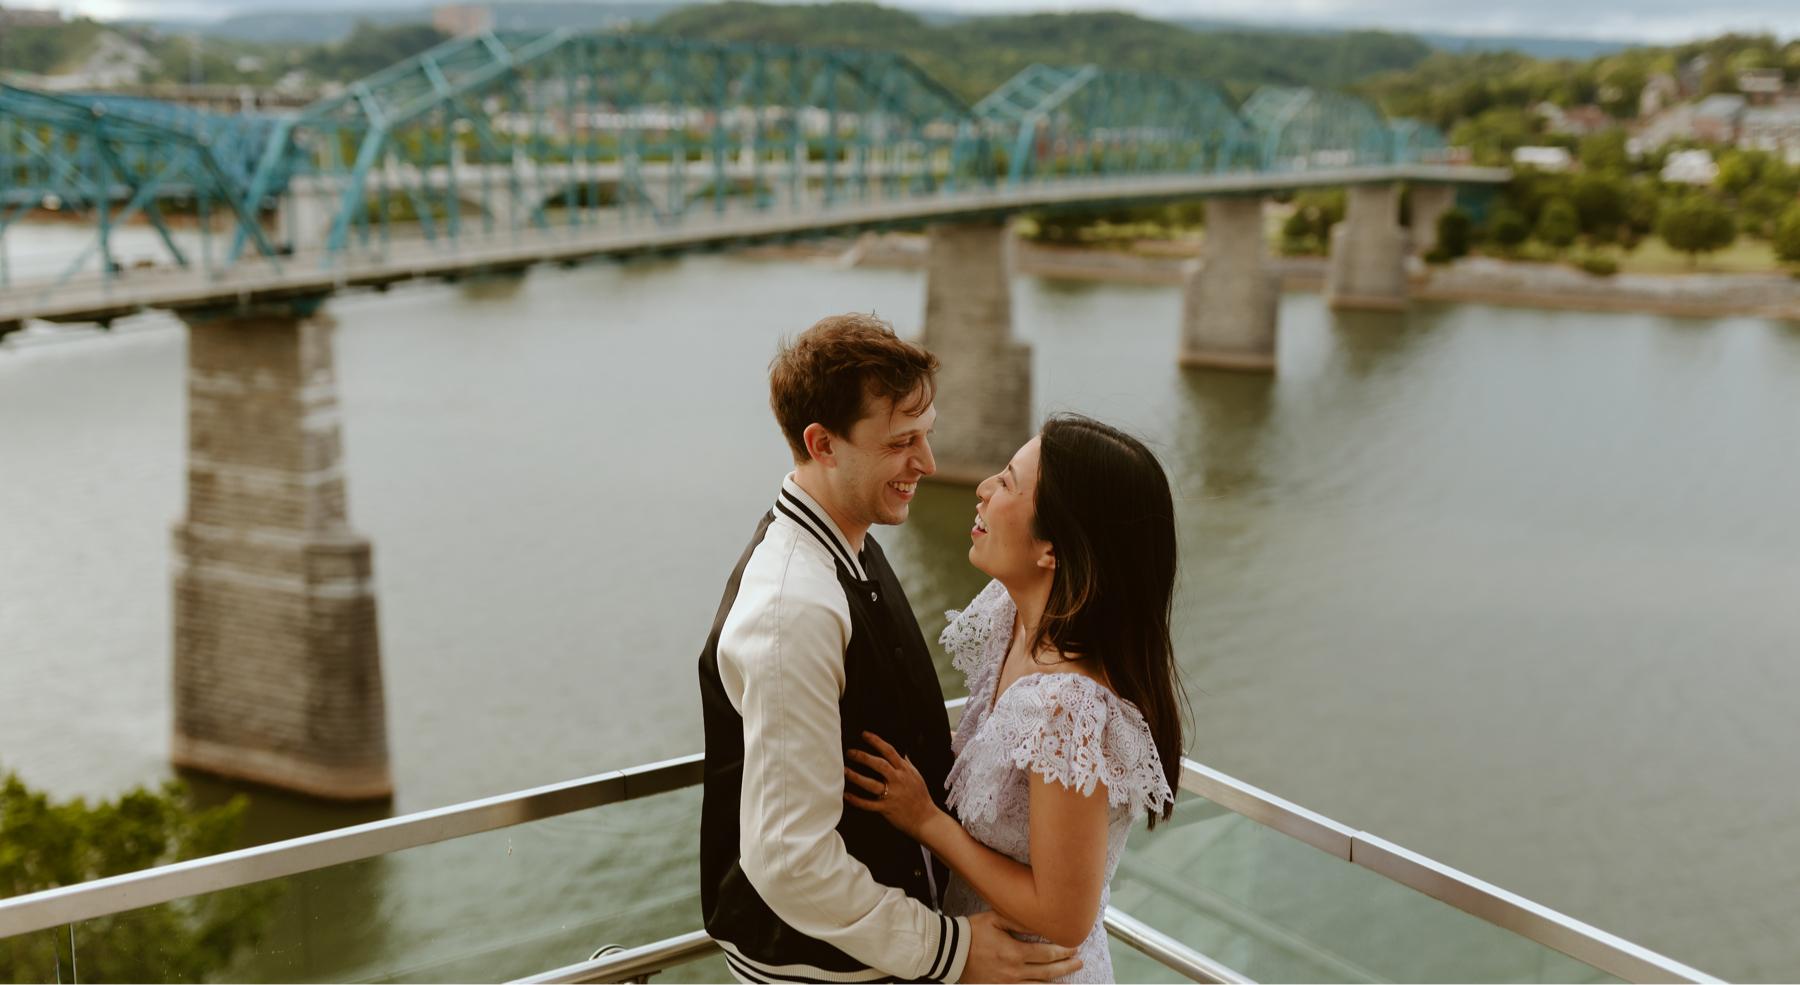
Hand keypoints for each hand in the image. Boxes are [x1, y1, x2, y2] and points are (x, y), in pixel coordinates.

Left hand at [843, 731, 940, 840]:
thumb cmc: (921, 796)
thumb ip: (907, 764)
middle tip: (850, 752)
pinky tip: (846, 795)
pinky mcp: (886, 809)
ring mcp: (892, 795)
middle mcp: (898, 780)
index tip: (864, 735)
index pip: (889, 751)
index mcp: (904, 770)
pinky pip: (868, 804)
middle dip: (863, 757)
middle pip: (879, 764)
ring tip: (845, 771)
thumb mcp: (917, 776)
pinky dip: (856, 800)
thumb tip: (903, 752)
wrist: (926, 818)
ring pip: (871, 784)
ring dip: (856, 777)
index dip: (876, 741)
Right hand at [961, 910, 1082, 982]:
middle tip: (1079, 962)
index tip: (1075, 947)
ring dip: (1055, 981)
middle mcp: (1013, 972)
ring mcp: (1006, 984)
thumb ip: (1019, 921)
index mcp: (1014, 953)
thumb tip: (1039, 921)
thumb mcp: (995, 919)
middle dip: (1066, 967)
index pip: (1046, 953)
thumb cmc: (971, 932)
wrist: (948, 952)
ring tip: (1067, 977)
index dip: (1063, 951)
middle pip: (1047, 972)